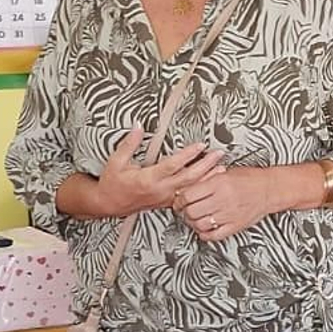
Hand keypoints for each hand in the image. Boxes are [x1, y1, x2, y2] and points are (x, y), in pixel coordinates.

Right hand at [94, 127, 222, 217]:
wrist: (109, 204)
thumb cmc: (112, 183)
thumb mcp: (116, 161)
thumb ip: (129, 144)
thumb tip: (138, 127)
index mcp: (148, 179)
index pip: (172, 165)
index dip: (187, 155)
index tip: (200, 145)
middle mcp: (159, 189)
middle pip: (188, 177)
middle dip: (205, 165)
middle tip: (218, 154)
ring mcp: (165, 197)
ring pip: (191, 188)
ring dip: (207, 178)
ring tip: (222, 168)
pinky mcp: (167, 201)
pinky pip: (188, 194)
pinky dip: (200, 187)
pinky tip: (210, 181)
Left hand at [176, 165, 268, 243]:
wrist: (270, 188)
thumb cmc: (250, 179)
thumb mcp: (225, 172)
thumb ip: (206, 180)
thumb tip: (187, 189)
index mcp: (218, 184)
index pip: (188, 196)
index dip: (179, 201)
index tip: (178, 202)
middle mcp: (222, 199)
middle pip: (191, 212)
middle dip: (184, 212)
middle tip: (184, 211)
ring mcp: (229, 214)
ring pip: (200, 225)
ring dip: (193, 224)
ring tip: (194, 220)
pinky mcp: (235, 225)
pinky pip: (214, 235)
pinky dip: (205, 234)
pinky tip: (204, 229)